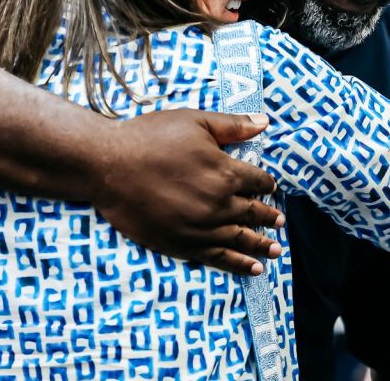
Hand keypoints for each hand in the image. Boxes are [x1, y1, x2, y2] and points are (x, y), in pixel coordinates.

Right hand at [92, 109, 284, 275]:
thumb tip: (265, 123)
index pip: (257, 181)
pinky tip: (252, 268)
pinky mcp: (183, 244)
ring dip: (261, 244)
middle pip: (254, 212)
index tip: (270, 188)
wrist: (109, 166)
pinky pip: (219, 257)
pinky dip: (239, 264)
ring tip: (275, 251)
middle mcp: (220, 203)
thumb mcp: (194, 121)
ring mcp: (202, 227)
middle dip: (269, 217)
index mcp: (225, 172)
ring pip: (241, 238)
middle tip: (280, 222)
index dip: (266, 185)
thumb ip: (232, 126)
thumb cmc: (149, 138)